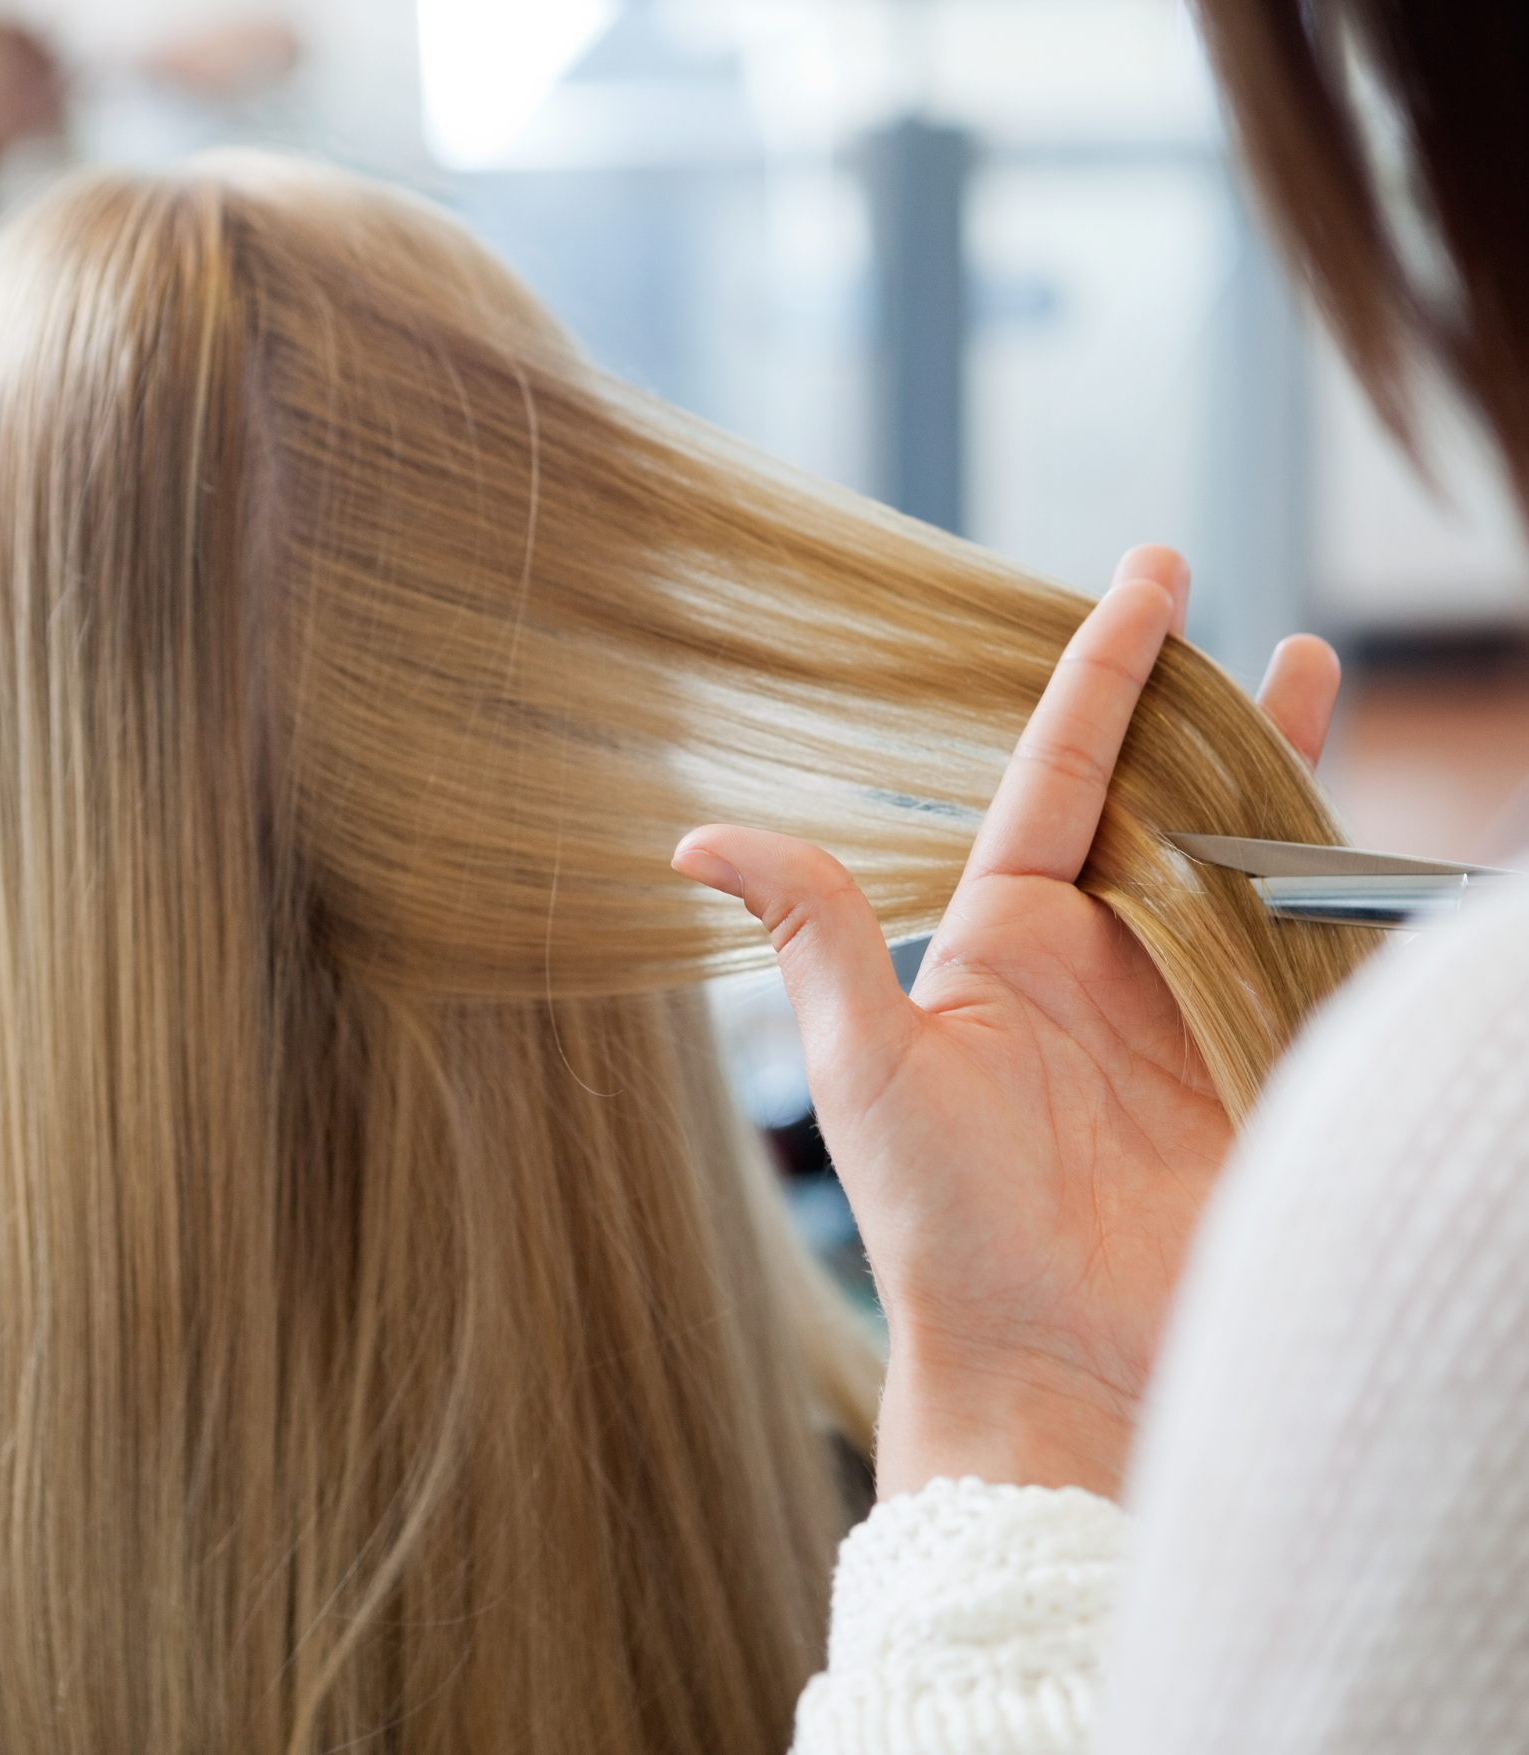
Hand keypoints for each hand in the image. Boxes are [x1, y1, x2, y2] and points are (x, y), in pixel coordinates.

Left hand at [672, 548, 1339, 1501]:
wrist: (1054, 1361)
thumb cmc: (942, 1221)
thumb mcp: (866, 1060)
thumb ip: (813, 930)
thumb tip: (695, 835)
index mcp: (1009, 936)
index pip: (1067, 771)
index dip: (1107, 670)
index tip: (1150, 574)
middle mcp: (1102, 962)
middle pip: (1170, 804)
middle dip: (1210, 718)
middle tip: (1254, 633)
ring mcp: (1188, 1011)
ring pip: (1247, 863)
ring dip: (1283, 782)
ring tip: (1315, 684)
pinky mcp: (1260, 1067)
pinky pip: (1311, 955)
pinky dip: (1343, 891)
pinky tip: (1365, 836)